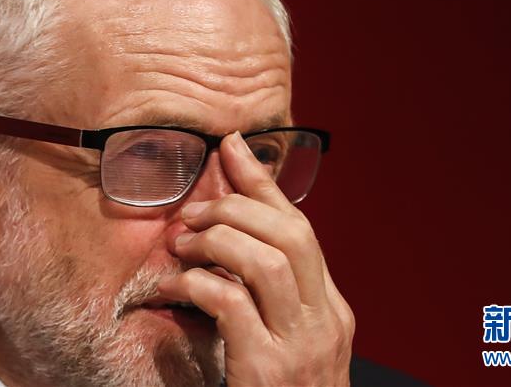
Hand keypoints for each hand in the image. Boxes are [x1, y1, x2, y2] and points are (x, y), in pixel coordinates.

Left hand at [157, 132, 354, 386]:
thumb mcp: (288, 342)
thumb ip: (270, 298)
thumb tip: (227, 246)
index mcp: (333, 309)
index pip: (300, 229)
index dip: (263, 184)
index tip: (232, 147)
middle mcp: (327, 321)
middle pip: (290, 233)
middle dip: (237, 206)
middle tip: (194, 210)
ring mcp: (302, 347)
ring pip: (264, 259)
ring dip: (216, 241)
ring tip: (183, 246)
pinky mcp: (268, 371)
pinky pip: (230, 303)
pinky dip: (198, 284)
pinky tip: (177, 288)